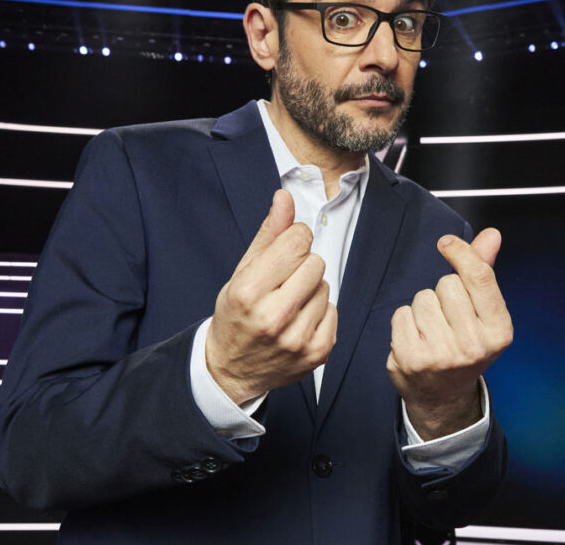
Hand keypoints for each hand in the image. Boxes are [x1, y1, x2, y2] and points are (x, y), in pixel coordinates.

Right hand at [206, 189, 336, 404]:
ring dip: (310, 290)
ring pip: (326, 286)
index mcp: (249, 292)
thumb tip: (284, 196)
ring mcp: (297, 338)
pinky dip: (319, 312)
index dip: (294, 240)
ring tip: (288, 304)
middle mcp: (273, 318)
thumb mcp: (242, 271)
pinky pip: (333, 310)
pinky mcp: (317, 352)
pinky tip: (298, 321)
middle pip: (316, 262)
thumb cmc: (236, 314)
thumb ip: (268, 233)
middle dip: (302, 266)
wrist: (231, 369)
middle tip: (282, 283)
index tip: (285, 251)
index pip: (296, 242)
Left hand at [386, 228, 512, 439]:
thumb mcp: (484, 314)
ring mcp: (441, 354)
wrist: (444, 396)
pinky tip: (417, 339)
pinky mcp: (411, 358)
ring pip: (422, 297)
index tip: (447, 243)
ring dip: (423, 308)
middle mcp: (473, 345)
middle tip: (449, 317)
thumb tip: (491, 235)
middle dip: (444, 292)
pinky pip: (401, 313)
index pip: (479, 277)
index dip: (462, 253)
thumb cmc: (465, 346)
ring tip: (433, 330)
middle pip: (447, 284)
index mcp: (498, 331)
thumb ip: (484, 272)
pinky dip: (405, 321)